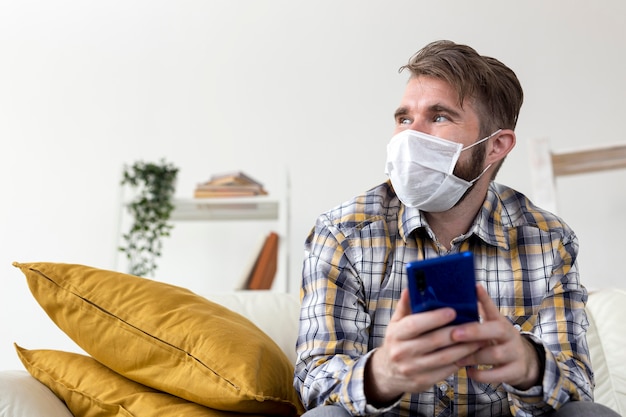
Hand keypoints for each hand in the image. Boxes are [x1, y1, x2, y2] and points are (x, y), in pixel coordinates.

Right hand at [364, 289, 482, 405]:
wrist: (387, 372)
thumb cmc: (396, 342)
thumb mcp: (396, 323)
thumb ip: (405, 306)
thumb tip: (411, 288)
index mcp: (395, 334)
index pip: (415, 324)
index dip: (435, 318)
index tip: (452, 311)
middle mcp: (402, 352)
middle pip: (434, 341)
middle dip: (456, 332)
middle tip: (474, 324)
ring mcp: (412, 369)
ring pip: (444, 357)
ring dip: (464, 348)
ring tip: (478, 339)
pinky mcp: (422, 382)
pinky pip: (445, 371)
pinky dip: (459, 361)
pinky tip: (469, 354)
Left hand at [451, 285, 541, 389]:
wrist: (523, 362)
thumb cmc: (497, 342)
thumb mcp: (490, 328)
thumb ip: (476, 317)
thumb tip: (452, 303)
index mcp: (500, 322)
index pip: (493, 307)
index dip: (484, 297)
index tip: (475, 286)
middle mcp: (510, 335)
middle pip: (496, 330)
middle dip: (474, 331)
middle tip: (455, 334)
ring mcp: (514, 353)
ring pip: (494, 354)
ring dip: (473, 356)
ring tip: (457, 357)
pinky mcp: (515, 371)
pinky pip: (497, 375)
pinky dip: (481, 375)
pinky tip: (469, 372)